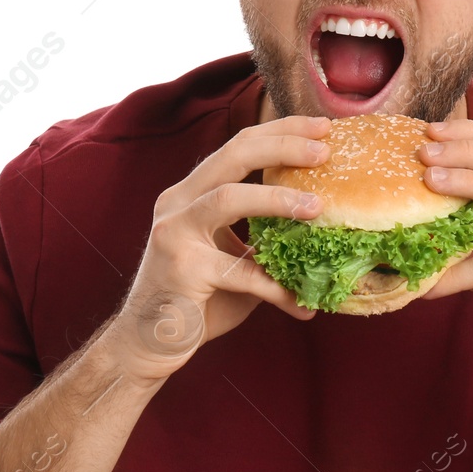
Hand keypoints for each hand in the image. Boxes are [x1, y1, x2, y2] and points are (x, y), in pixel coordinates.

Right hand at [108, 115, 331, 381]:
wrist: (148, 344)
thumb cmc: (199, 300)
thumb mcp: (233, 257)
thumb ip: (264, 238)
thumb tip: (324, 230)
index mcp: (191, 193)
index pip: (238, 145)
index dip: (280, 131)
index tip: (320, 127)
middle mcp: (178, 203)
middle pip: (233, 154)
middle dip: (282, 146)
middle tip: (324, 151)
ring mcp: (175, 233)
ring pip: (228, 198)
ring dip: (277, 199)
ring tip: (317, 208)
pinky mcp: (181, 269)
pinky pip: (238, 271)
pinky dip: (275, 287)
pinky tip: (302, 302)